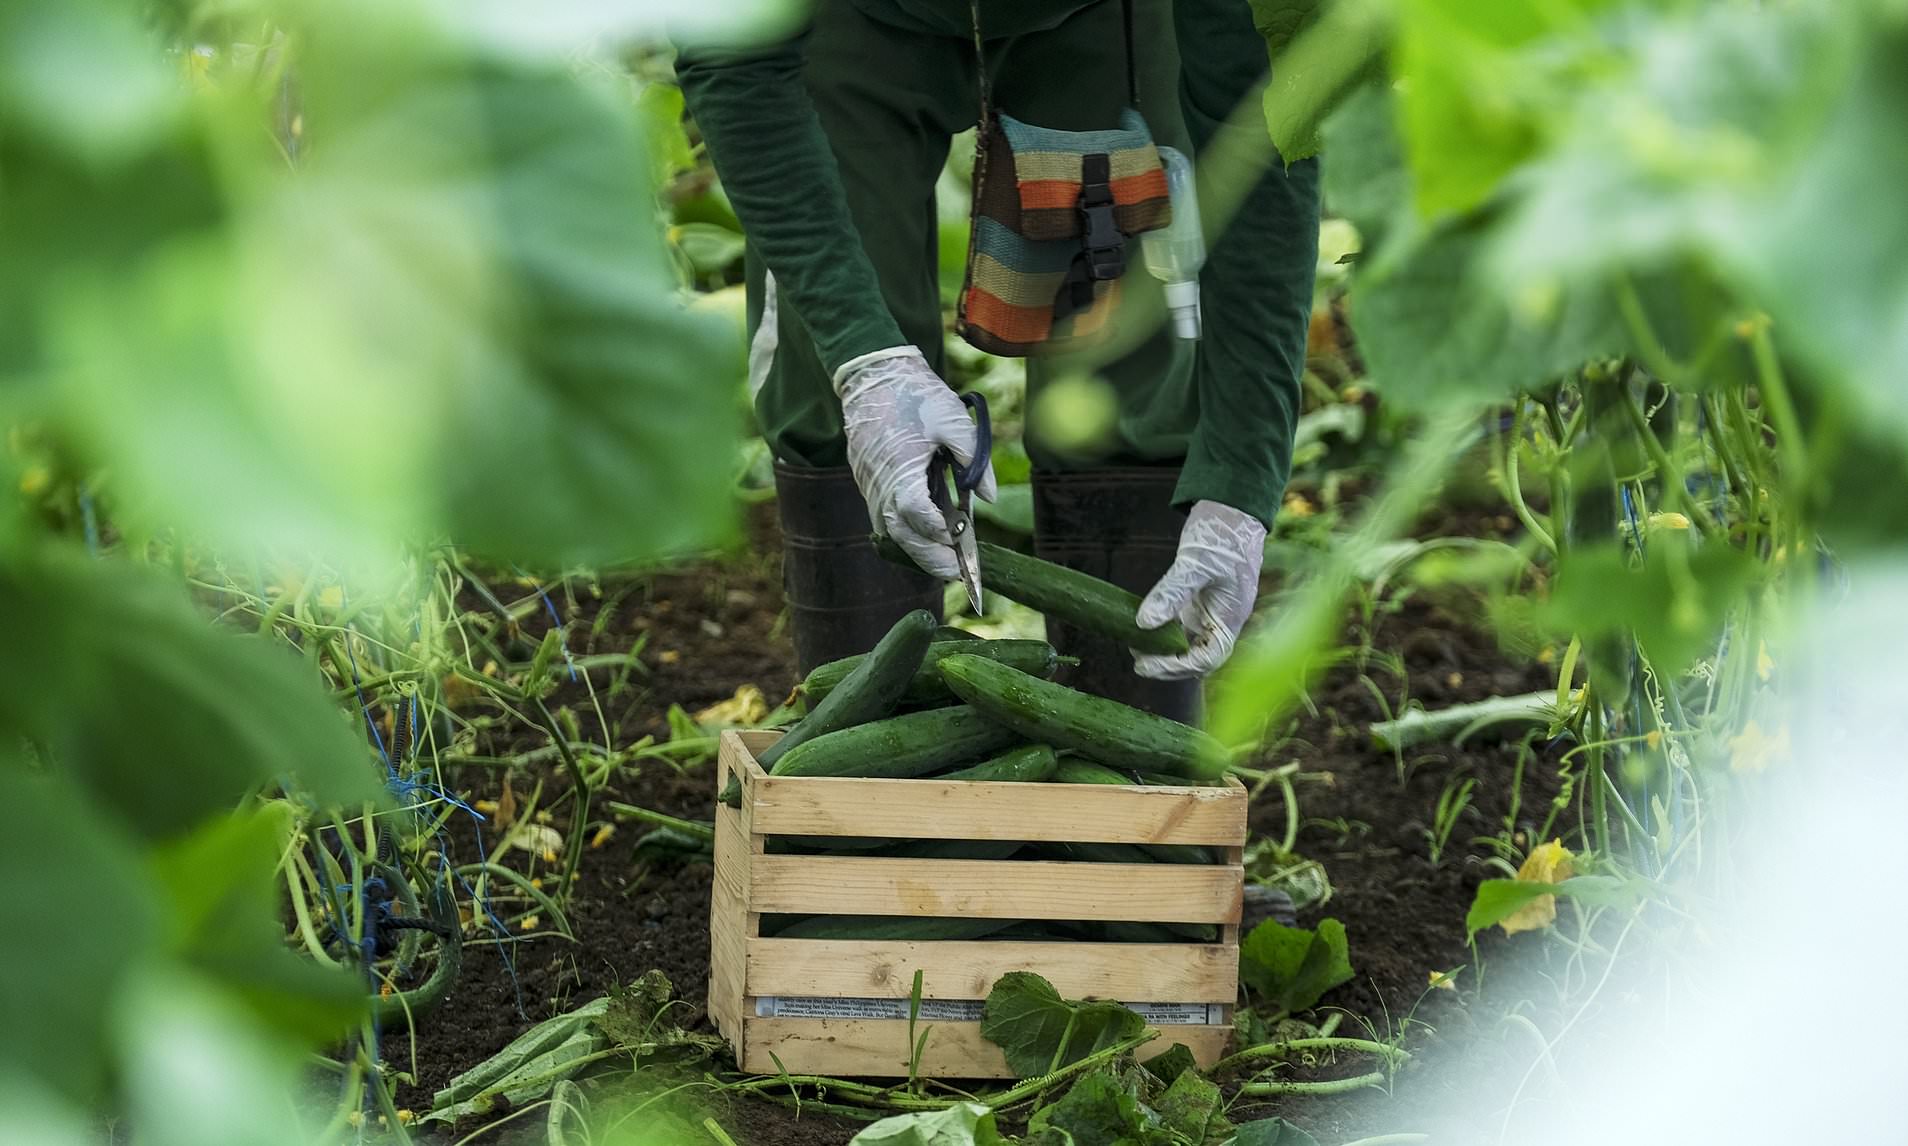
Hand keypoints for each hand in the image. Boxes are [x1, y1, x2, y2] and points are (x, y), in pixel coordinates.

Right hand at [834, 347, 995, 579]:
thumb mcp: (954, 420)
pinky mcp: (867, 481)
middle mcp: (880, 485)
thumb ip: (974, 461)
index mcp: (901, 470)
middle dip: (929, 558)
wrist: (873, 373)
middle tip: (956, 573)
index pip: (918, 517)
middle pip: (901, 536)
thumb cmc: (915, 395)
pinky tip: (926, 533)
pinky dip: (905, 529)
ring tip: (944, 559)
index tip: (960, 541)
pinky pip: (883, 516)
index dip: (940, 535)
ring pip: (890, 530)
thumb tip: (990, 497)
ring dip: (916, 547)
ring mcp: (870, 485)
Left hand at [1133, 500, 1266, 679]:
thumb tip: (1143, 623)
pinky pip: (1181, 627)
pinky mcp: (1199, 602)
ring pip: (1188, 645)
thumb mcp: (1195, 563)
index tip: (1146, 664)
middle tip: (1137, 659)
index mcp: (1231, 617)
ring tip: (1135, 645)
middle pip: (1197, 658)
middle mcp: (1222, 620)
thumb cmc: (1222, 534)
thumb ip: (1171, 594)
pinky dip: (1163, 632)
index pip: (1207, 658)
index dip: (1177, 667)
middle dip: (1168, 665)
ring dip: (1163, 651)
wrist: (1232, 509)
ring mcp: (1211, 612)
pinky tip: (1142, 627)